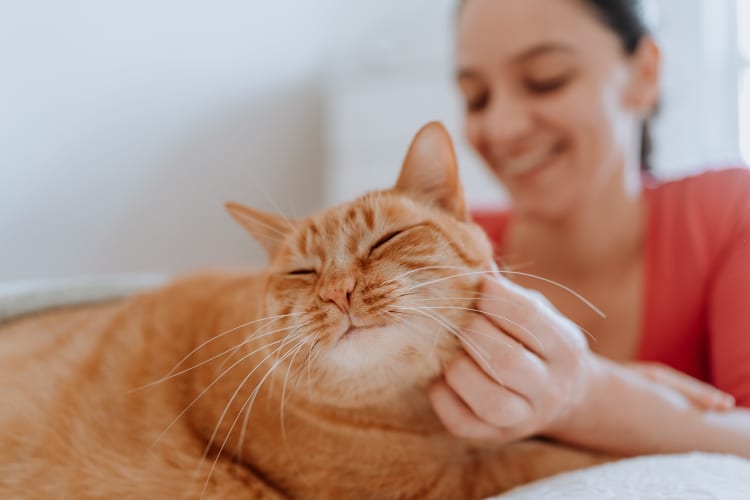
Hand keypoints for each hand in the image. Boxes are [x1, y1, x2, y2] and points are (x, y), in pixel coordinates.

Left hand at [429, 273, 735, 445]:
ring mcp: (526, 418)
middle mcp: (551, 387)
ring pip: (488, 399)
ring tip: (451, 349)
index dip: (493, 297)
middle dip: (472, 332)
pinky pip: (462, 422)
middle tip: (459, 319)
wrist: (563, 394)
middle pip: (505, 361)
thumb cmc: (537, 340)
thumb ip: (503, 289)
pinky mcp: (497, 436)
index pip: (527, 317)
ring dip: (458, 367)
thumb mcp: (535, 310)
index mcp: (565, 347)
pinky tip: (441, 376)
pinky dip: (443, 396)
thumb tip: (463, 249)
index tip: (477, 285)